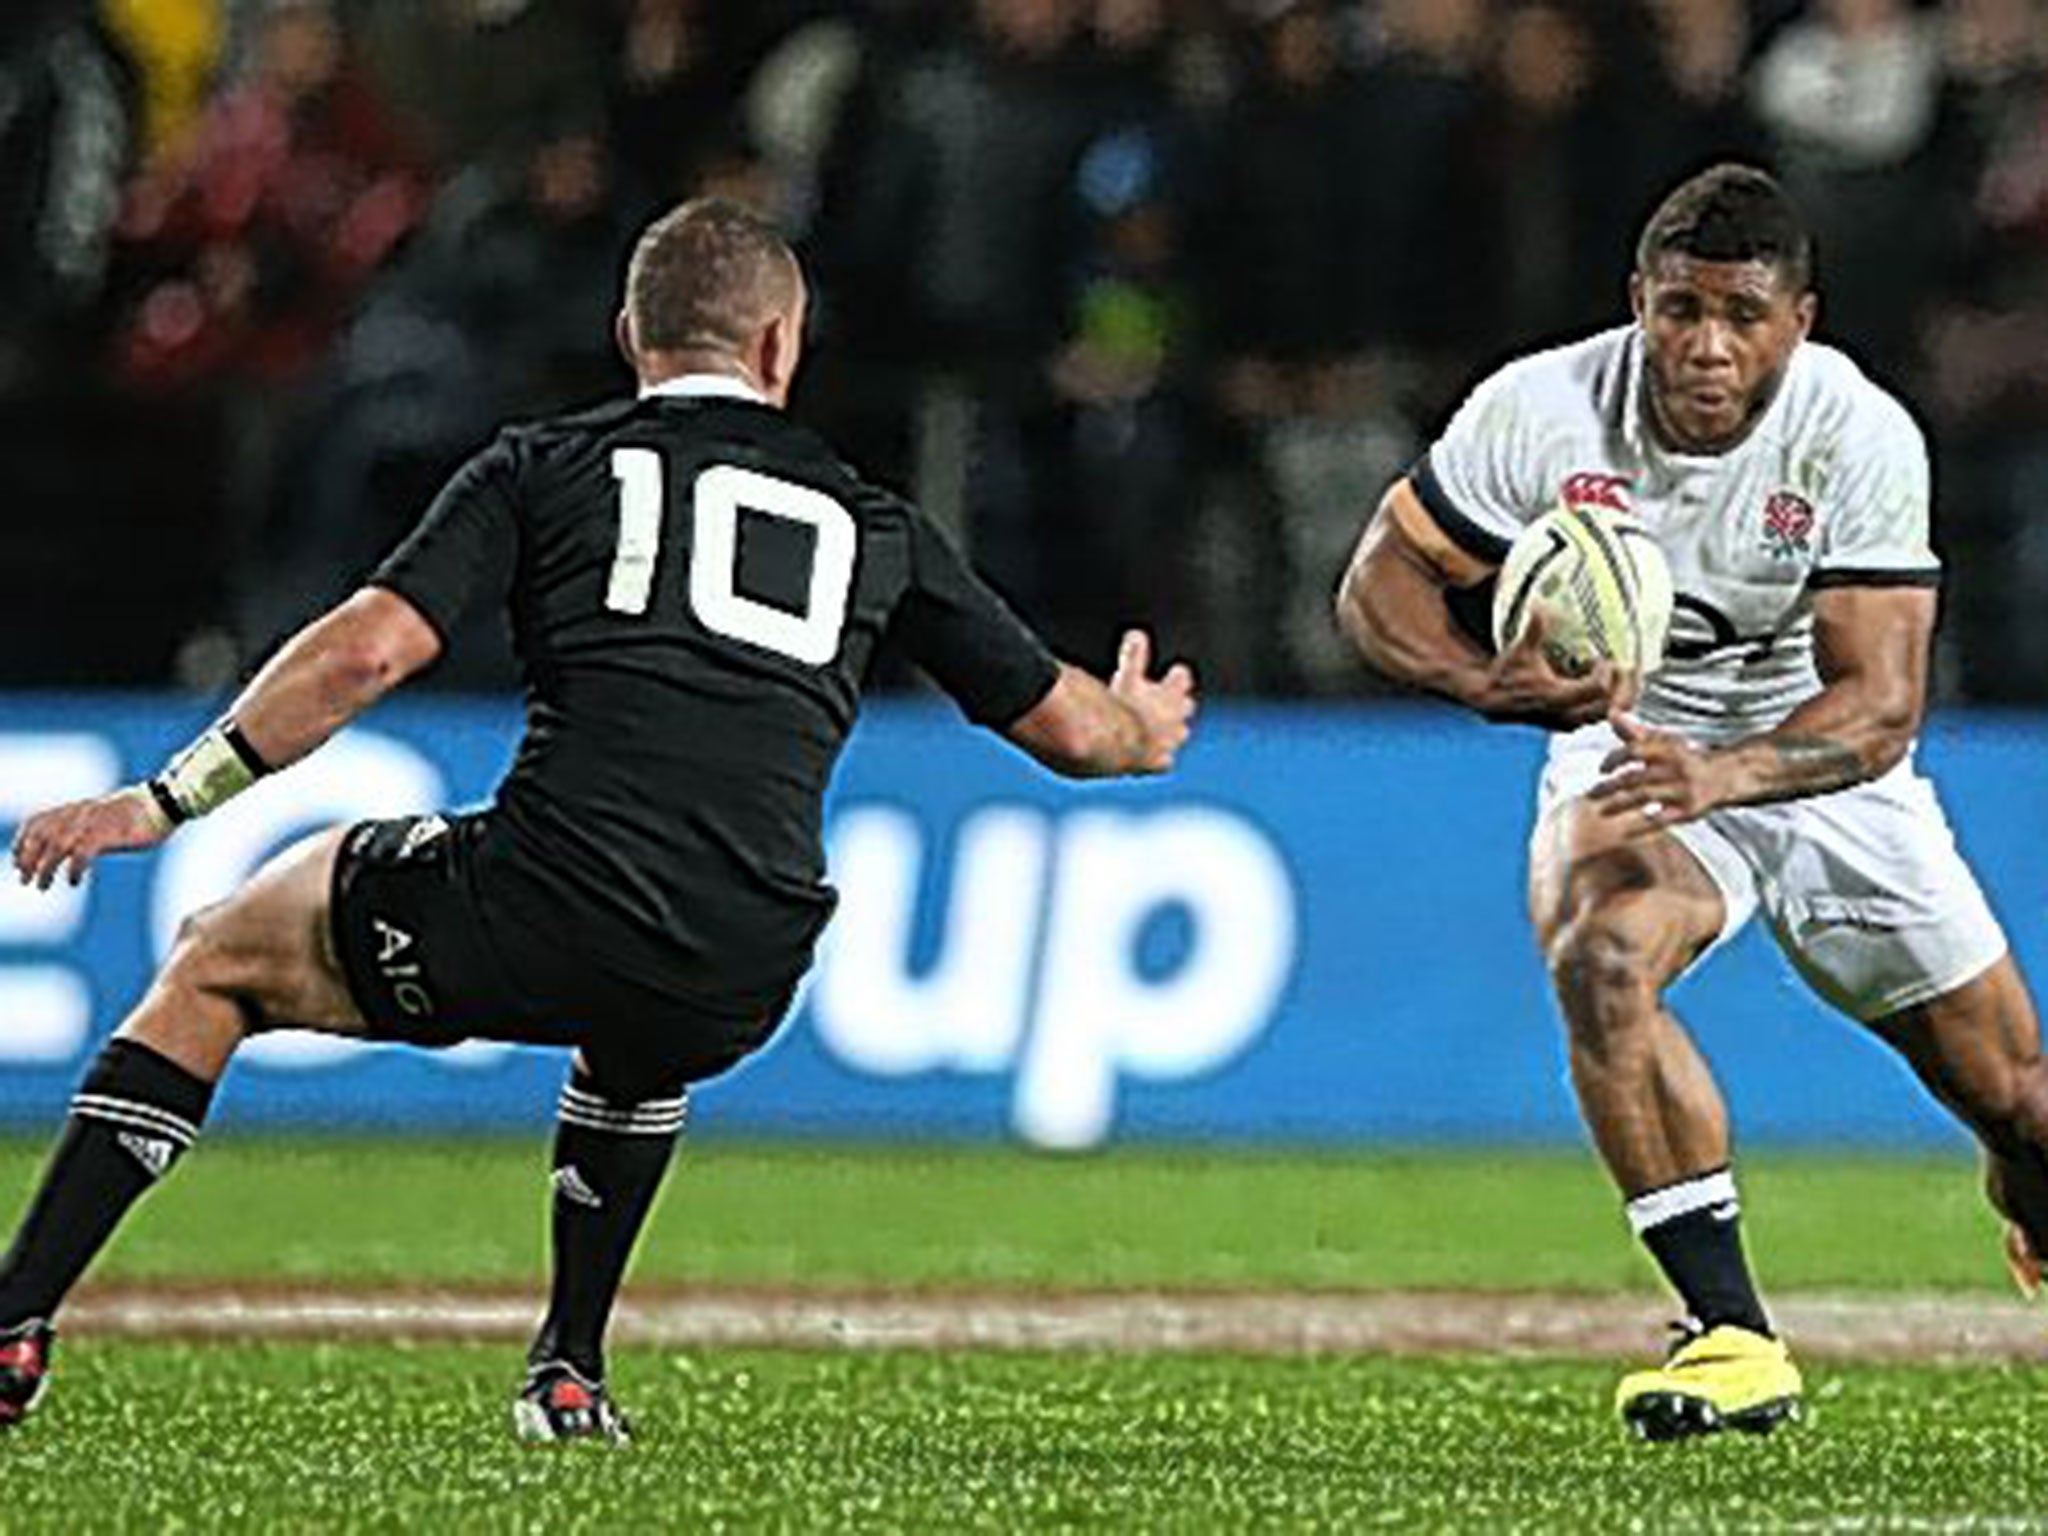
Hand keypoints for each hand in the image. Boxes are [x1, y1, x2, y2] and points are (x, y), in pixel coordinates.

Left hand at [11, 787, 173, 890]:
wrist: (166, 802)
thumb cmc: (141, 812)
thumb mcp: (107, 816)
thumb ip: (88, 826)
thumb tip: (78, 845)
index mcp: (77, 808)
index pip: (37, 822)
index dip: (22, 842)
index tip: (17, 861)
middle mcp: (79, 813)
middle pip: (41, 836)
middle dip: (27, 859)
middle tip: (25, 880)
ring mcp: (92, 823)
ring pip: (55, 847)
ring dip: (45, 869)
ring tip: (42, 886)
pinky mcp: (107, 834)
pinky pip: (81, 854)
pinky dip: (73, 870)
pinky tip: (73, 882)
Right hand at [1110, 629, 1196, 772]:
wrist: (1119, 747)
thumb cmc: (1123, 709)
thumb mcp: (1126, 677)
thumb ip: (1133, 656)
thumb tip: (1137, 633)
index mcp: (1170, 695)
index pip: (1182, 680)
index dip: (1177, 677)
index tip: (1177, 671)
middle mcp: (1175, 720)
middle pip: (1184, 709)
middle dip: (1179, 705)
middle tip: (1173, 703)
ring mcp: (1168, 743)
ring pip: (1178, 736)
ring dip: (1172, 733)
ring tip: (1162, 733)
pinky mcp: (1156, 763)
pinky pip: (1163, 761)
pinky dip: (1157, 758)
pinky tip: (1149, 759)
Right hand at [1478, 614, 1637, 729]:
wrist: (1490, 699)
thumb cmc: (1505, 676)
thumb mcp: (1520, 651)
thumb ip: (1534, 630)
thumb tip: (1539, 607)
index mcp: (1556, 696)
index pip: (1598, 688)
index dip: (1606, 670)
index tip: (1602, 657)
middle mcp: (1564, 714)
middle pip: (1610, 706)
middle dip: (1620, 686)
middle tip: (1622, 666)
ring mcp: (1567, 722)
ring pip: (1605, 715)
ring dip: (1615, 696)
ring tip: (1616, 677)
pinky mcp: (1567, 724)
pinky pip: (1596, 718)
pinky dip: (1605, 703)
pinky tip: (1602, 687)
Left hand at [1588, 713, 1731, 836]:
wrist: (1724, 776)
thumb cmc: (1684, 758)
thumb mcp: (1664, 742)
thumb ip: (1636, 733)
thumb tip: (1612, 713)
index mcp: (1668, 749)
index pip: (1635, 750)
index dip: (1615, 759)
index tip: (1601, 769)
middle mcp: (1677, 767)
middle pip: (1636, 776)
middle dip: (1610, 787)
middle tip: (1590, 795)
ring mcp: (1684, 789)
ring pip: (1646, 796)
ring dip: (1620, 805)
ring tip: (1601, 812)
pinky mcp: (1691, 810)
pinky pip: (1664, 819)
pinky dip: (1644, 826)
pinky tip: (1625, 832)